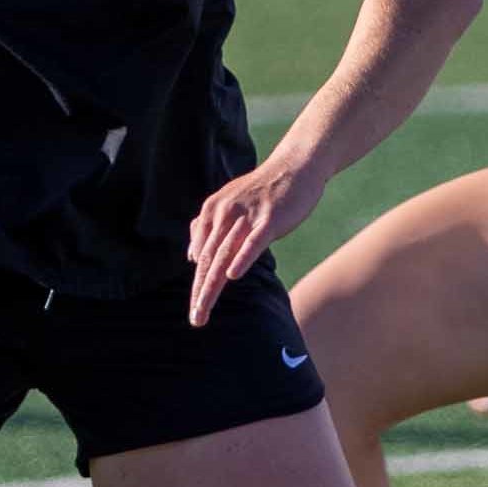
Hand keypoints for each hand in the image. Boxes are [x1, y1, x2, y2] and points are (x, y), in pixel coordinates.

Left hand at [184, 157, 327, 328]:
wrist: (294, 166)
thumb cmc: (263, 192)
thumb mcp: (229, 206)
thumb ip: (209, 228)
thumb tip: (193, 256)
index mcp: (212, 212)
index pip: (201, 256)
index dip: (197, 285)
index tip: (195, 311)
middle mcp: (224, 213)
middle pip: (208, 259)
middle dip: (201, 292)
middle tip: (197, 319)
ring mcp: (247, 215)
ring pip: (224, 255)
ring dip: (212, 285)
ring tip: (205, 310)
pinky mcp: (269, 217)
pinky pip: (253, 241)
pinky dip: (242, 258)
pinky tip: (232, 277)